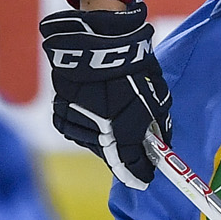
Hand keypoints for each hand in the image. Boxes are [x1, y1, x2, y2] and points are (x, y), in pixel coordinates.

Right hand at [39, 4, 169, 189]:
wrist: (97, 40)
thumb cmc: (133, 65)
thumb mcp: (155, 95)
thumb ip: (158, 124)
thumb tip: (160, 141)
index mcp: (122, 132)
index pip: (131, 166)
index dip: (140, 174)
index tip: (145, 179)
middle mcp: (97, 133)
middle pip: (112, 157)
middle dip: (124, 155)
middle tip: (134, 152)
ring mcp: (76, 124)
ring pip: (93, 144)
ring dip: (104, 140)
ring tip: (113, 122)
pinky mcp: (61, 113)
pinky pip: (77, 130)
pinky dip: (88, 127)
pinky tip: (96, 113)